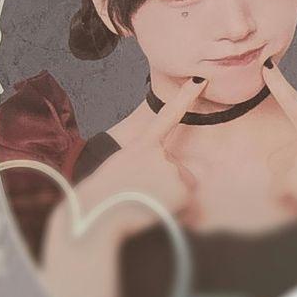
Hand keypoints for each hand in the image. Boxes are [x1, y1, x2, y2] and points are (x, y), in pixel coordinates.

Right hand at [72, 77, 206, 237]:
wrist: (97, 215)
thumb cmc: (103, 198)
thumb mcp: (120, 171)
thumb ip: (144, 168)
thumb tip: (167, 180)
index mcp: (141, 145)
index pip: (167, 116)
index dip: (185, 97)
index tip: (198, 80)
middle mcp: (160, 153)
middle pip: (174, 171)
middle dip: (163, 186)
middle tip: (137, 196)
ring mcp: (172, 169)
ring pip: (180, 188)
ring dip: (166, 199)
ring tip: (142, 204)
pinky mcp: (181, 189)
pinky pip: (184, 204)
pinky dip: (173, 212)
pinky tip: (152, 211)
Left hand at [262, 61, 296, 239]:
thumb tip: (295, 158)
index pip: (295, 103)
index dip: (278, 83)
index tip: (265, 66)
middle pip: (279, 156)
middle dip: (292, 175)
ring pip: (278, 175)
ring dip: (292, 189)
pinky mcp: (291, 175)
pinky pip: (276, 192)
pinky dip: (289, 203)